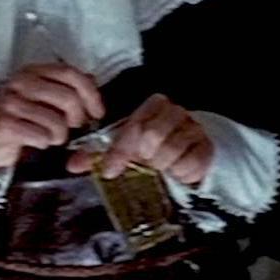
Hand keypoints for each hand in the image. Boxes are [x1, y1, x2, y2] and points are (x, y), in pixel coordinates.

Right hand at [0, 63, 105, 168]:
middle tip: (73, 128)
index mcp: (34, 71)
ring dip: (59, 135)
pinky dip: (43, 142)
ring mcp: (9, 102)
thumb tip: (93, 80)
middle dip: (78, 118)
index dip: (90, 94)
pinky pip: (39, 136)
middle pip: (67, 97)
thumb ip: (68, 87)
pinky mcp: (2, 123)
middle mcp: (20, 82)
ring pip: (55, 121)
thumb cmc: (24, 117)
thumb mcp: (47, 98)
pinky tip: (37, 141)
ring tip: (51, 137)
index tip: (97, 113)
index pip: (70, 73)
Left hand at [68, 94, 214, 184]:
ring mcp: (193, 128)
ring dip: (161, 165)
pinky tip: (177, 172)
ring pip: (171, 150)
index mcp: (152, 106)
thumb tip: (72, 165)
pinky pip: (191, 163)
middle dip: (144, 157)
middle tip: (145, 163)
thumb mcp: (124, 147)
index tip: (109, 170)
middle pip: (152, 135)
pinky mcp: (207, 146)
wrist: (189, 152)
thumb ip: (97, 154)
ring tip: (160, 167)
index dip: (119, 150)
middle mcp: (175, 112)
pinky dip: (180, 173)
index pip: (133, 126)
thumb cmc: (152, 147)